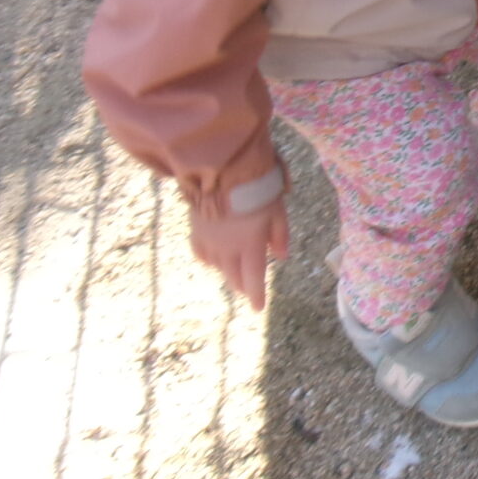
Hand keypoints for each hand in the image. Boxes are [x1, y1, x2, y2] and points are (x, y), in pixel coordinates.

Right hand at [190, 195, 288, 310]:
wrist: (223, 171)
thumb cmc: (257, 188)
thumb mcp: (277, 210)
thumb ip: (280, 235)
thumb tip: (281, 256)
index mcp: (250, 246)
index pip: (253, 279)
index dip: (256, 295)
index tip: (259, 308)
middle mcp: (227, 249)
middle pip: (234, 276)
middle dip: (243, 285)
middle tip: (249, 289)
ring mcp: (210, 241)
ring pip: (219, 267)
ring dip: (229, 273)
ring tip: (235, 273)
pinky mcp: (196, 231)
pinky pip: (202, 254)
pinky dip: (211, 260)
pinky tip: (215, 259)